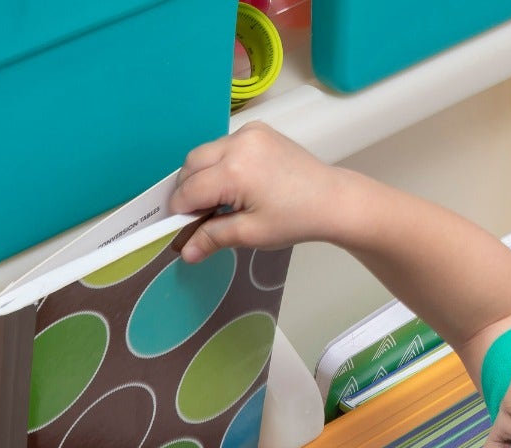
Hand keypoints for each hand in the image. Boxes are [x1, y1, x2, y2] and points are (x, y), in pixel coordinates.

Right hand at [170, 122, 351, 260]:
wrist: (332, 200)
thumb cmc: (295, 219)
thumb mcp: (250, 234)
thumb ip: (212, 238)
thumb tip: (185, 252)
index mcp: (234, 170)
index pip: (189, 190)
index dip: (179, 211)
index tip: (178, 228)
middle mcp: (238, 143)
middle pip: (191, 164)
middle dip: (187, 190)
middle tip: (196, 216)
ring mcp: (249, 133)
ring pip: (206, 153)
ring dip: (202, 176)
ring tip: (216, 202)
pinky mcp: (258, 131)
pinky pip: (224, 146)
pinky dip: (219, 164)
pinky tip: (232, 186)